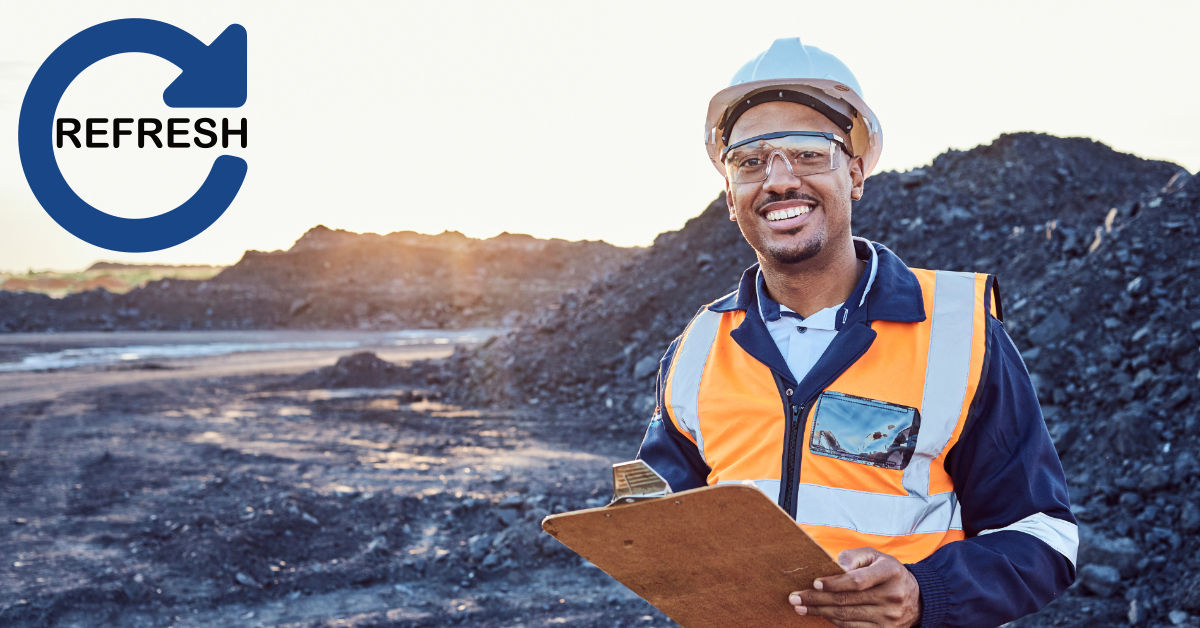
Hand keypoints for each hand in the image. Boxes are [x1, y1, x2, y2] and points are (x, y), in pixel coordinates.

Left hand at [788, 547, 920, 627]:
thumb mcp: (876, 556)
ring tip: (801, 607)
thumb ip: (855, 557)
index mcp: (890, 573)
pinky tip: (820, 614)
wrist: (917, 599)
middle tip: (795, 598)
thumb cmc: (888, 573)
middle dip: (817, 599)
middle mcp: (892, 596)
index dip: (835, 583)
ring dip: (820, 612)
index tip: (815, 583)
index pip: (858, 581)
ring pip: (847, 617)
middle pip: (847, 601)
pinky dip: (833, 621)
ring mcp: (889, 617)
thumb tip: (837, 565)